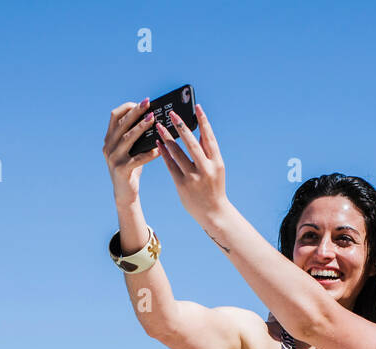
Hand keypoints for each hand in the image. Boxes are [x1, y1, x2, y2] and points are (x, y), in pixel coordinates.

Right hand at [103, 100, 161, 205]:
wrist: (125, 194)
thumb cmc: (131, 169)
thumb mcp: (130, 150)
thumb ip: (136, 137)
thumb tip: (153, 119)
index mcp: (109, 139)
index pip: (115, 116)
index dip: (127, 107)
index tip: (142, 103)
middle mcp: (108, 146)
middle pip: (122, 124)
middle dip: (135, 112)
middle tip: (148, 104)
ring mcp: (113, 158)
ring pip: (128, 138)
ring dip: (141, 127)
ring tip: (153, 119)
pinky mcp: (121, 170)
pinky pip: (137, 159)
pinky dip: (149, 153)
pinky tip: (159, 149)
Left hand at [156, 104, 228, 225]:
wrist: (214, 213)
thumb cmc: (214, 187)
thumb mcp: (216, 168)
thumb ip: (208, 151)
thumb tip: (201, 131)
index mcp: (217, 162)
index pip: (210, 138)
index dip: (203, 122)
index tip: (197, 107)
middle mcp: (206, 169)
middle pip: (192, 143)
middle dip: (181, 127)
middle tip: (171, 113)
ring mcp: (193, 178)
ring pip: (178, 153)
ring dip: (167, 138)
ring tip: (159, 126)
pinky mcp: (182, 185)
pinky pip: (171, 165)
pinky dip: (164, 153)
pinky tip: (158, 143)